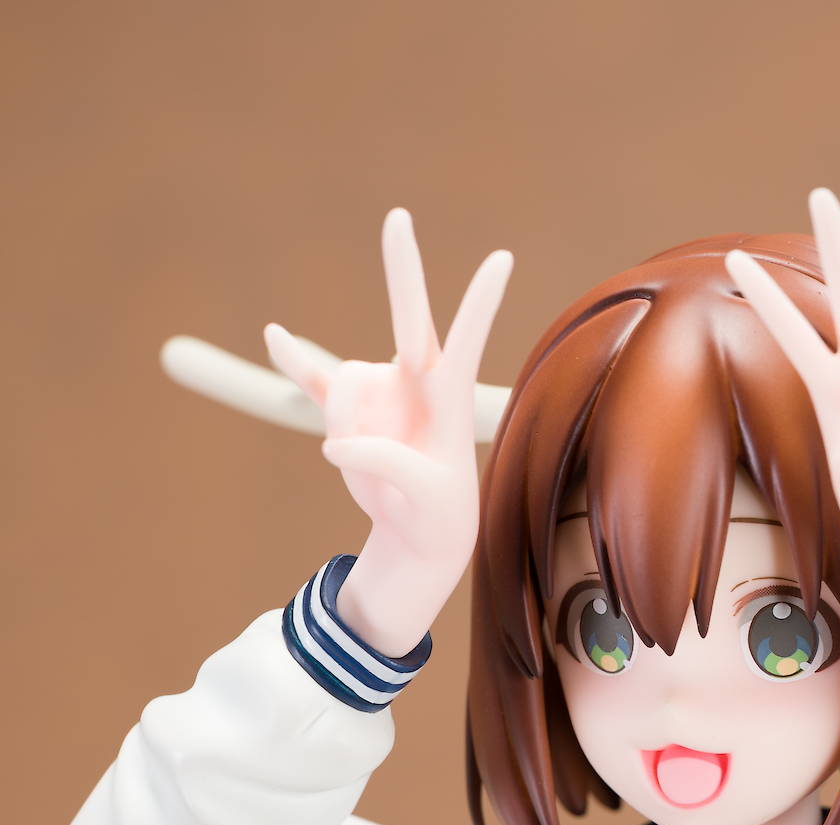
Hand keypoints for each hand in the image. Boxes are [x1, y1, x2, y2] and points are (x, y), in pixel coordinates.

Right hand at [265, 209, 511, 656]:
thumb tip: (335, 444)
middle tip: (398, 216)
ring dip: (348, 435)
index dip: (481, 301)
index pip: (467, 340)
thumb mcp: (427, 498)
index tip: (503, 257)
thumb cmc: (439, 513)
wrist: (419, 532)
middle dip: (403, 269)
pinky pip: (314, 381)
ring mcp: (380, 392)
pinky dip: (294, 361)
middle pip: (409, 316)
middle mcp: (415, 382)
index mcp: (449, 396)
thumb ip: (386, 465)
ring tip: (374, 481)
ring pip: (347, 390)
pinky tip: (274, 334)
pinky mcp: (348, 412)